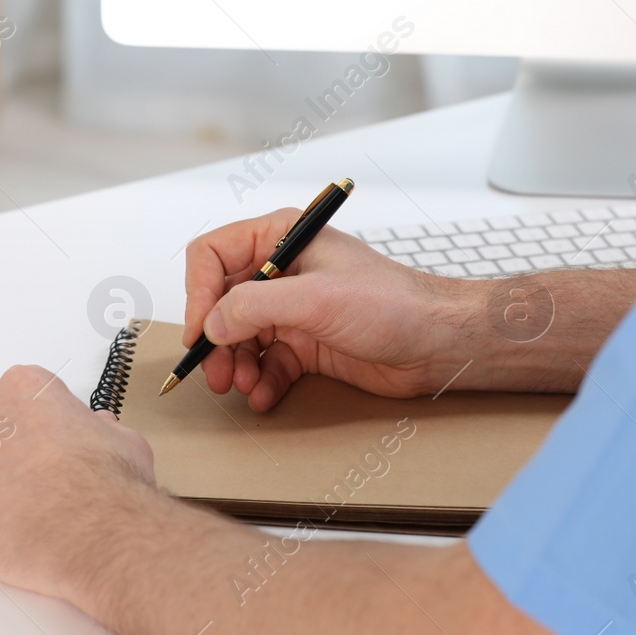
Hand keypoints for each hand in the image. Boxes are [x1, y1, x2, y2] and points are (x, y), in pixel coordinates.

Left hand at [0, 364, 154, 604]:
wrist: (95, 535)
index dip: (40, 414)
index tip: (52, 434)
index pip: (21, 389)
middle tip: (33, 464)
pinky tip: (11, 523)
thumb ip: (99, 429)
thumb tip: (96, 433)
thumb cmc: (109, 482)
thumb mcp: (121, 438)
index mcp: (25, 388)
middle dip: (3, 436)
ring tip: (18, 495)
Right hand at [184, 209, 470, 410]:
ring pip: (240, 337)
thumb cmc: (394, 303)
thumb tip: (212, 322)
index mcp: (283, 238)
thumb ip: (255, 306)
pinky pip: (266, 362)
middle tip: (217, 374)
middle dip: (215, 340)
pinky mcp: (306, 342)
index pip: (214, 255)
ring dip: (236, 365)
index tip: (200, 330)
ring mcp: (294, 308)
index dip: (198, 292)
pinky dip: (260, 381)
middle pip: (221, 302)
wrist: (437, 343)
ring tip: (244, 386)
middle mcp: (283, 271)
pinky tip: (265, 396)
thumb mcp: (317, 299)